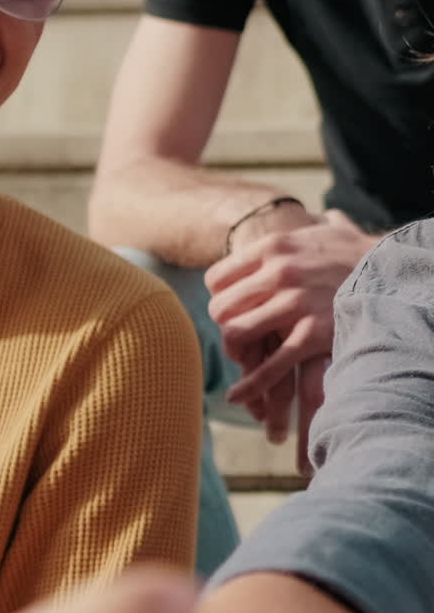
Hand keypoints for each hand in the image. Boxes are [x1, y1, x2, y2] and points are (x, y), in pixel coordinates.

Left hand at [206, 210, 374, 448]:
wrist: (395, 272)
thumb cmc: (363, 255)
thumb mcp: (332, 229)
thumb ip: (317, 225)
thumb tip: (324, 217)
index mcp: (272, 247)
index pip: (217, 277)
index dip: (218, 298)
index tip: (230, 308)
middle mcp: (277, 272)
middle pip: (221, 308)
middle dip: (224, 327)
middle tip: (236, 338)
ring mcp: (294, 304)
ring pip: (236, 334)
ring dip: (235, 353)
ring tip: (242, 360)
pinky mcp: (312, 334)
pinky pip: (270, 365)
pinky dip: (250, 384)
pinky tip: (237, 396)